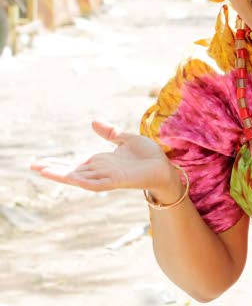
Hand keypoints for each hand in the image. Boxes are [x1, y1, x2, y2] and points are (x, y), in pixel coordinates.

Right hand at [31, 121, 180, 198]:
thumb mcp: (126, 139)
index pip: (74, 163)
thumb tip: (93, 122)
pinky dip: (85, 181)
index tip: (39, 162)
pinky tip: (72, 178)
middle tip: (33, 166)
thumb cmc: (148, 156)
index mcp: (101, 162)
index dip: (57, 163)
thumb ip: (110, 133)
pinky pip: (98, 183)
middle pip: (71, 171)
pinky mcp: (117, 181)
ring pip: (79, 178)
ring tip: (43, 171)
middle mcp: (101, 171)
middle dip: (53, 169)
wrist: (165, 167)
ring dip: (62, 175)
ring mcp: (108, 177)